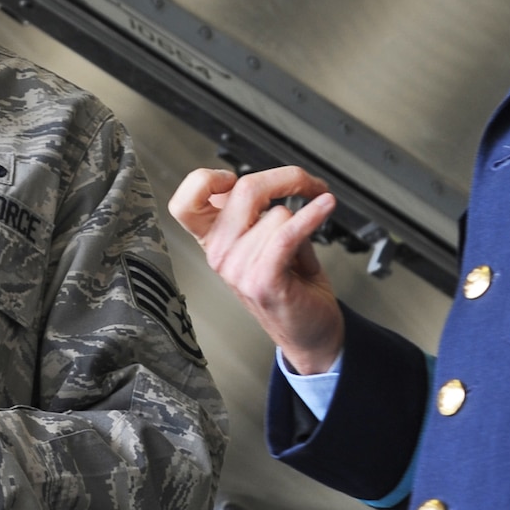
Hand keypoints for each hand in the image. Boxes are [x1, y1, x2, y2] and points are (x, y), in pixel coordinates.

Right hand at [168, 165, 343, 374]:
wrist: (309, 331)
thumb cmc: (291, 285)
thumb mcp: (263, 241)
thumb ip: (257, 211)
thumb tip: (270, 180)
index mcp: (213, 240)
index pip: (185, 203)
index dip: (205, 180)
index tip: (231, 177)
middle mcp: (219, 254)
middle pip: (244, 190)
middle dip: (286, 178)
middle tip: (308, 183)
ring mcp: (237, 269)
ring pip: (277, 213)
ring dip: (302, 221)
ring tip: (304, 243)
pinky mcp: (262, 280)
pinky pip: (288, 233)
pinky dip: (312, 215)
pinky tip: (325, 206)